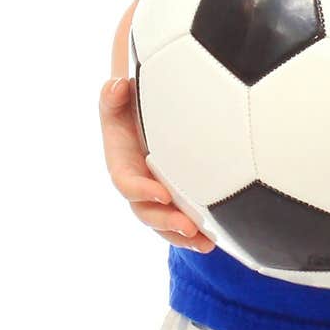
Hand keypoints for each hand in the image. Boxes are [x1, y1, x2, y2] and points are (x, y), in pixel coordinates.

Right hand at [99, 77, 214, 253]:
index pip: (126, 182)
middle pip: (146, 211)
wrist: (147, 110)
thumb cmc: (131, 103)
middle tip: (189, 227)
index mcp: (122, 162)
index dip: (141, 191)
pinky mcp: (173, 197)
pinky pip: (180, 218)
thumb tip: (118, 86)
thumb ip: (112, 95)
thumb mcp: (117, 97)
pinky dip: (195, 231)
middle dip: (166, 222)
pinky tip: (216, 239)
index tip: (162, 194)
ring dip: (183, 236)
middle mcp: (137, 183)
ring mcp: (154, 192)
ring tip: (206, 244)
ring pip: (164, 222)